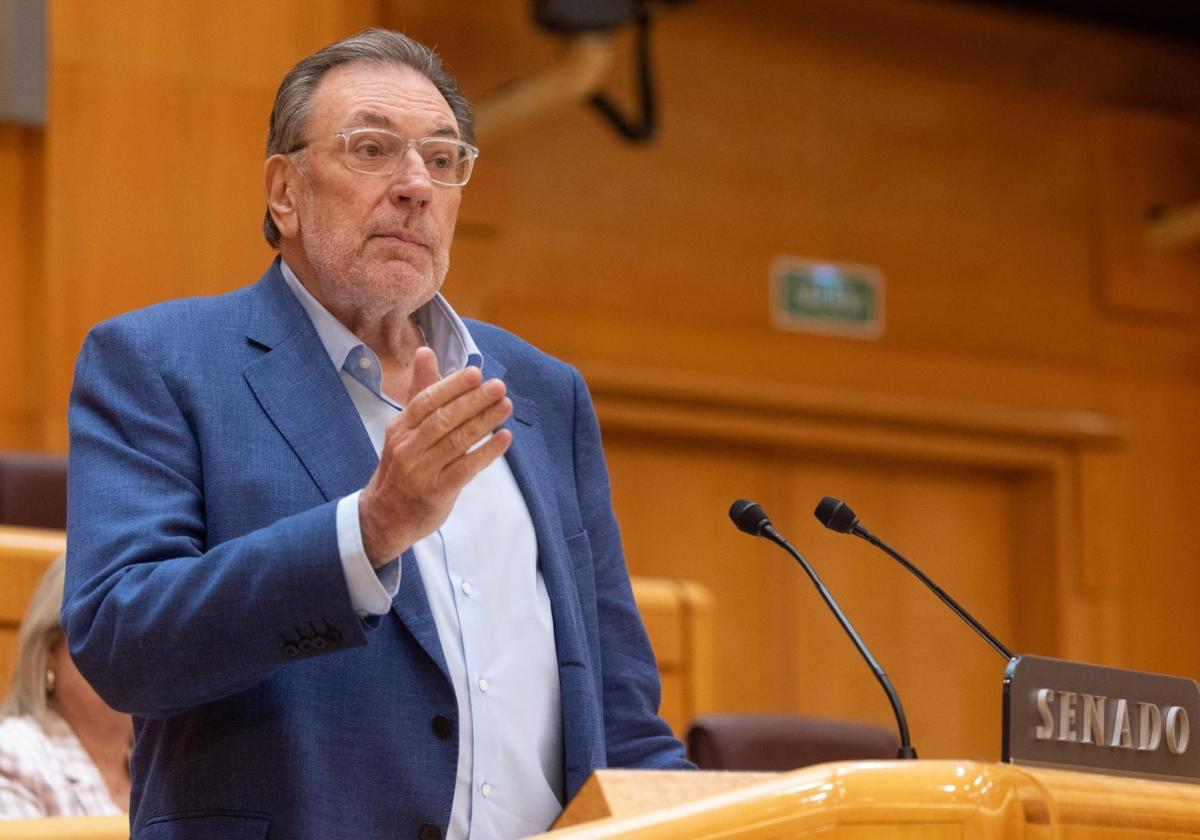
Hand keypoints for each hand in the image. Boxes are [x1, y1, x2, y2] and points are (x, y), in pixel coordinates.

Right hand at [359, 347, 512, 565]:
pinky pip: (465, 468)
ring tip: (506, 406)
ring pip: (457, 441)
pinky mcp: (437, 491)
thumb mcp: (404, 429)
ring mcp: (421, 470)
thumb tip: (425, 351)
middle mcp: (408, 447)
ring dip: (484, 422)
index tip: (476, 373)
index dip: (451, 386)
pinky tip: (504, 438)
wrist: (386, 516)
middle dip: (473, 401)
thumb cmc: (402, 466)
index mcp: (400, 427)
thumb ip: (419, 391)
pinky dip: (486, 452)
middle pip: (444, 419)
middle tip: (499, 386)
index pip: (426, 401)